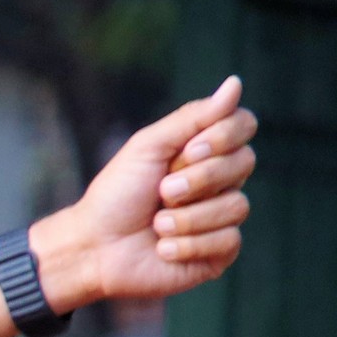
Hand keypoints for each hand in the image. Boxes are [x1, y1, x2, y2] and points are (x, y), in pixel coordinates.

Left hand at [0, 78, 256, 336]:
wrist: (92, 247)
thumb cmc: (116, 195)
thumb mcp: (148, 147)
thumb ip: (193, 117)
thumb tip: (235, 83)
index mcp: (205, 152)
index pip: (244, 126)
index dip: (223, 136)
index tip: (188, 150)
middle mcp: (220, 182)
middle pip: (245, 163)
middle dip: (198, 179)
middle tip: (162, 192)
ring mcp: (222, 217)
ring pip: (237, 206)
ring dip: (186, 217)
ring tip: (156, 225)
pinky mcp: (219, 253)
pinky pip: (228, 241)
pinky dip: (188, 245)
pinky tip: (162, 249)